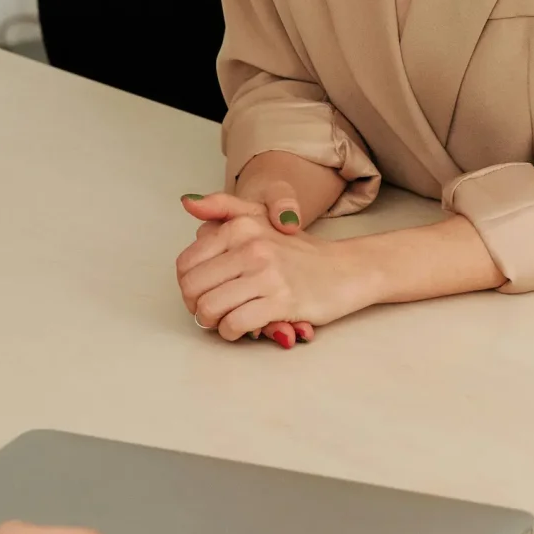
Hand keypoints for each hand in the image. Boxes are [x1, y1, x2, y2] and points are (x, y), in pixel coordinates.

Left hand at [177, 192, 367, 341]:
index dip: (187, 286)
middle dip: (196, 307)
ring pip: (210, 308)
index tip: (202, 294)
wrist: (346, 269)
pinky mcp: (282, 301)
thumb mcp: (260, 217)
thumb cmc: (299, 251)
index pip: (186, 264)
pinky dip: (232, 332)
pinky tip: (243, 328)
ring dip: (212, 322)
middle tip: (211, 312)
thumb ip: (222, 207)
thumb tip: (187, 202)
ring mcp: (267, 274)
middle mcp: (251, 246)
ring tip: (226, 320)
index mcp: (240, 226)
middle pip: (193, 288)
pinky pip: (236, 324)